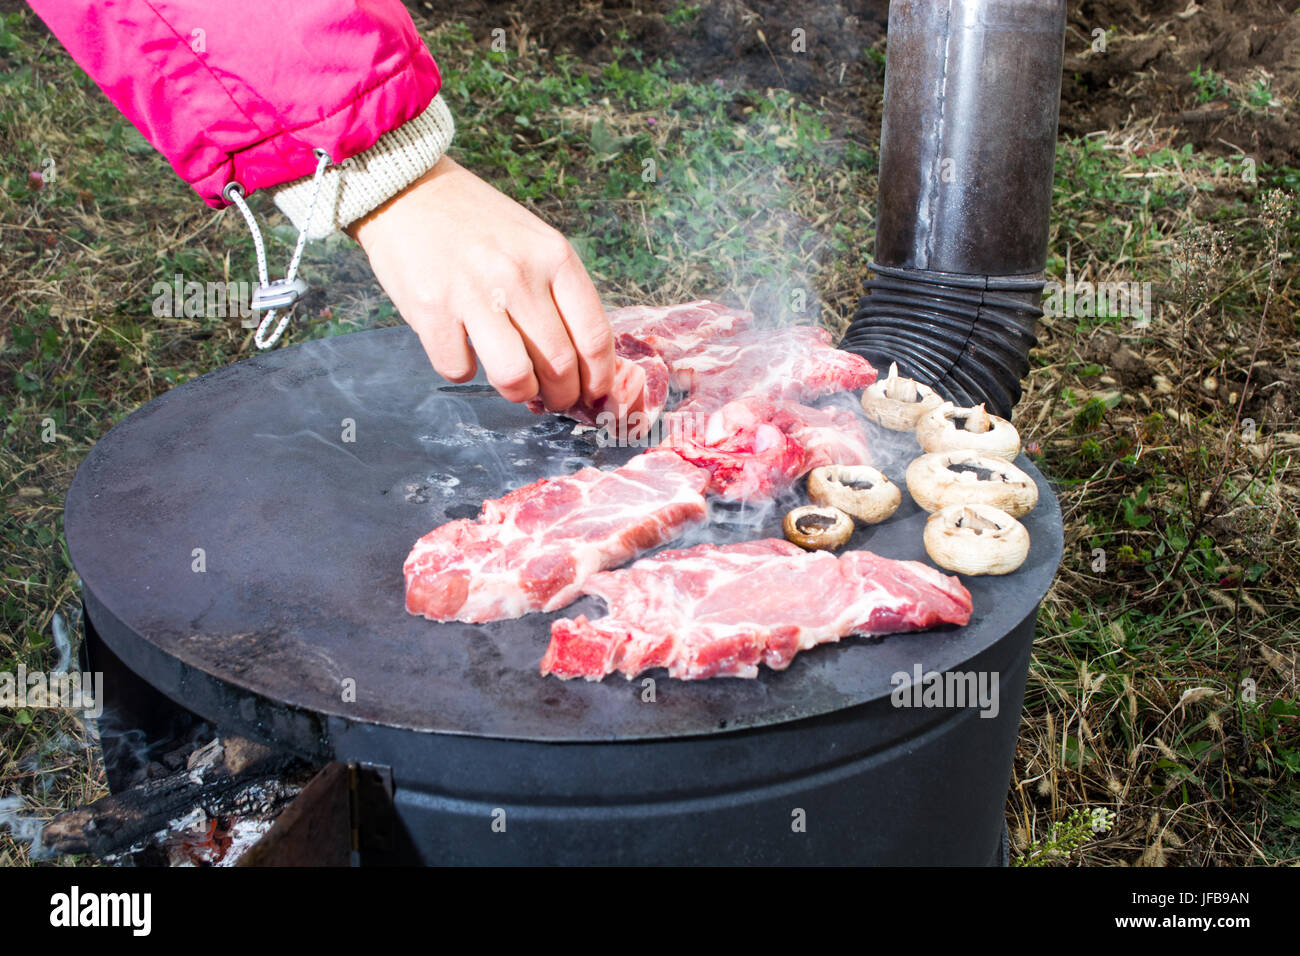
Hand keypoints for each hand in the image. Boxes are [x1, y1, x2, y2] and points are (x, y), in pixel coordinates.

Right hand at [347, 154, 614, 409]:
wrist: (409, 190)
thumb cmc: (479, 225)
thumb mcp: (535, 243)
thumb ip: (559, 294)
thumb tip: (580, 363)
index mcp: (554, 257)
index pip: (593, 335)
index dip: (599, 378)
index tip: (594, 395)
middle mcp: (518, 275)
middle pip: (559, 364)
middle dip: (561, 396)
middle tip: (554, 400)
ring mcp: (473, 293)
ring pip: (514, 377)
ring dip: (519, 393)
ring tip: (516, 387)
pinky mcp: (431, 310)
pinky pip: (460, 369)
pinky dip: (464, 371)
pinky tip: (464, 351)